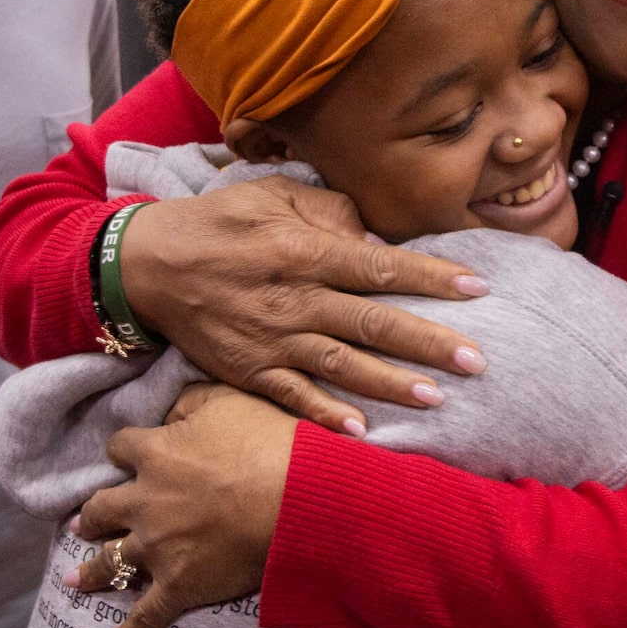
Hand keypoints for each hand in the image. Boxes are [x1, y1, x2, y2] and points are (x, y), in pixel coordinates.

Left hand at [69, 384, 296, 627]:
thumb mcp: (227, 401)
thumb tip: (169, 409)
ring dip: (90, 571)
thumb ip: (189, 401)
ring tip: (74, 580)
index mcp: (155, 455)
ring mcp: (158, 548)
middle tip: (83, 524)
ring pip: (110, 562)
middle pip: (101, 508)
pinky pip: (144, 617)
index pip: (120, 447)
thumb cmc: (269, 444)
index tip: (126, 455)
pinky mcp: (179, 586)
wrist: (300, 499)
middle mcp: (145, 502)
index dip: (124, 451)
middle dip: (91, 516)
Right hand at [115, 180, 487, 429]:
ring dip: (390, 385)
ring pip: (342, 366)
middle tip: (477, 360)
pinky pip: (294, 397)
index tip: (479, 289)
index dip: (433, 278)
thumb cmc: (219, 223)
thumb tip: (380, 242)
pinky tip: (362, 433)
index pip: (382, 266)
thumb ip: (330, 213)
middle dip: (429, 342)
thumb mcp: (272, 195)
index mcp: (305, 251)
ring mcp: (272, 340)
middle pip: (373, 323)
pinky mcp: (250, 371)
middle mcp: (295, 299)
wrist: (147, 264)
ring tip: (435, 400)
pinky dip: (326, 416)